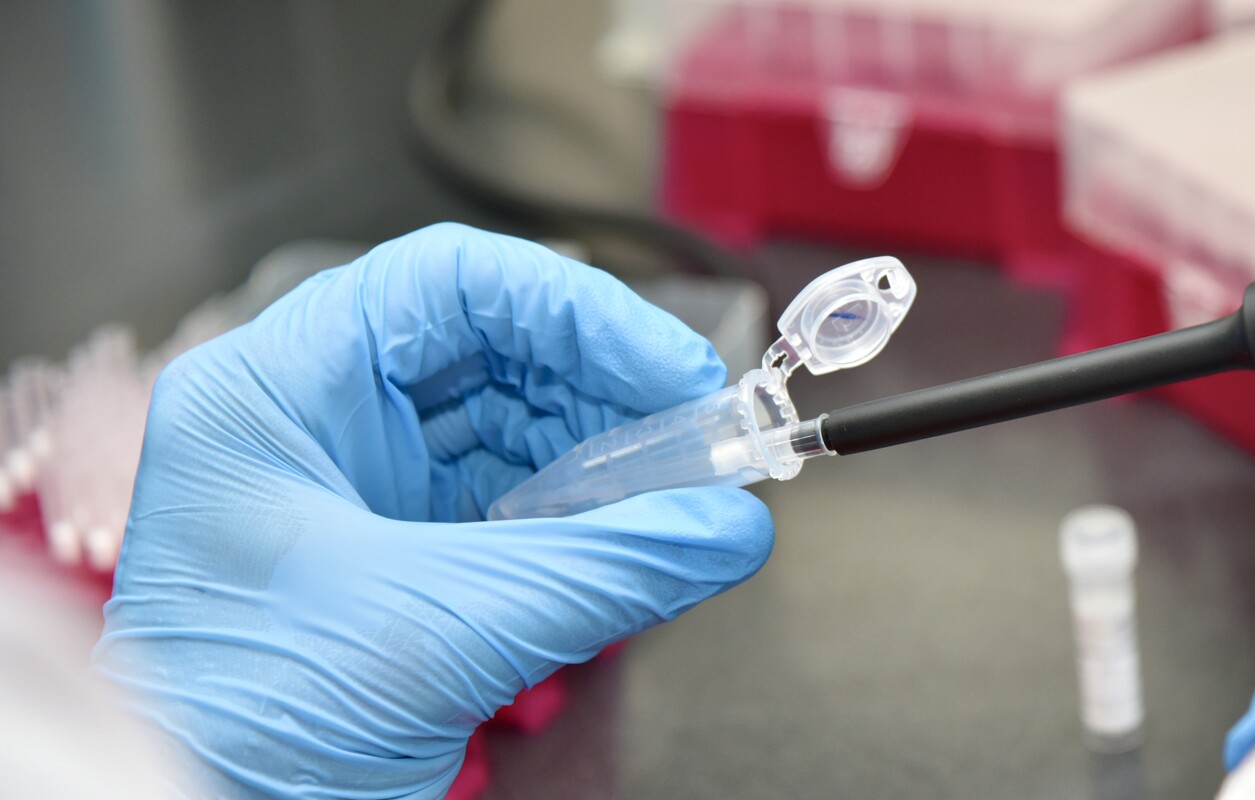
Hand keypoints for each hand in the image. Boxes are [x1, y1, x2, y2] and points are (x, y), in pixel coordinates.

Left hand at [94, 224, 773, 797]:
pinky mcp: (405, 552)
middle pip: (492, 351)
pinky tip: (643, 535)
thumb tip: (725, 527)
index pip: (446, 287)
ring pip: (512, 425)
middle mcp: (315, 423)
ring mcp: (360, 488)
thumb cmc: (242, 730)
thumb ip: (601, 572)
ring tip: (682, 494)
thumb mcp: (437, 633)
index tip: (668, 369)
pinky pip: (516, 502)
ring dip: (607, 456)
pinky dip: (588, 516)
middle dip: (604, 390)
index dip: (575, 314)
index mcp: (273, 394)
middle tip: (696, 435)